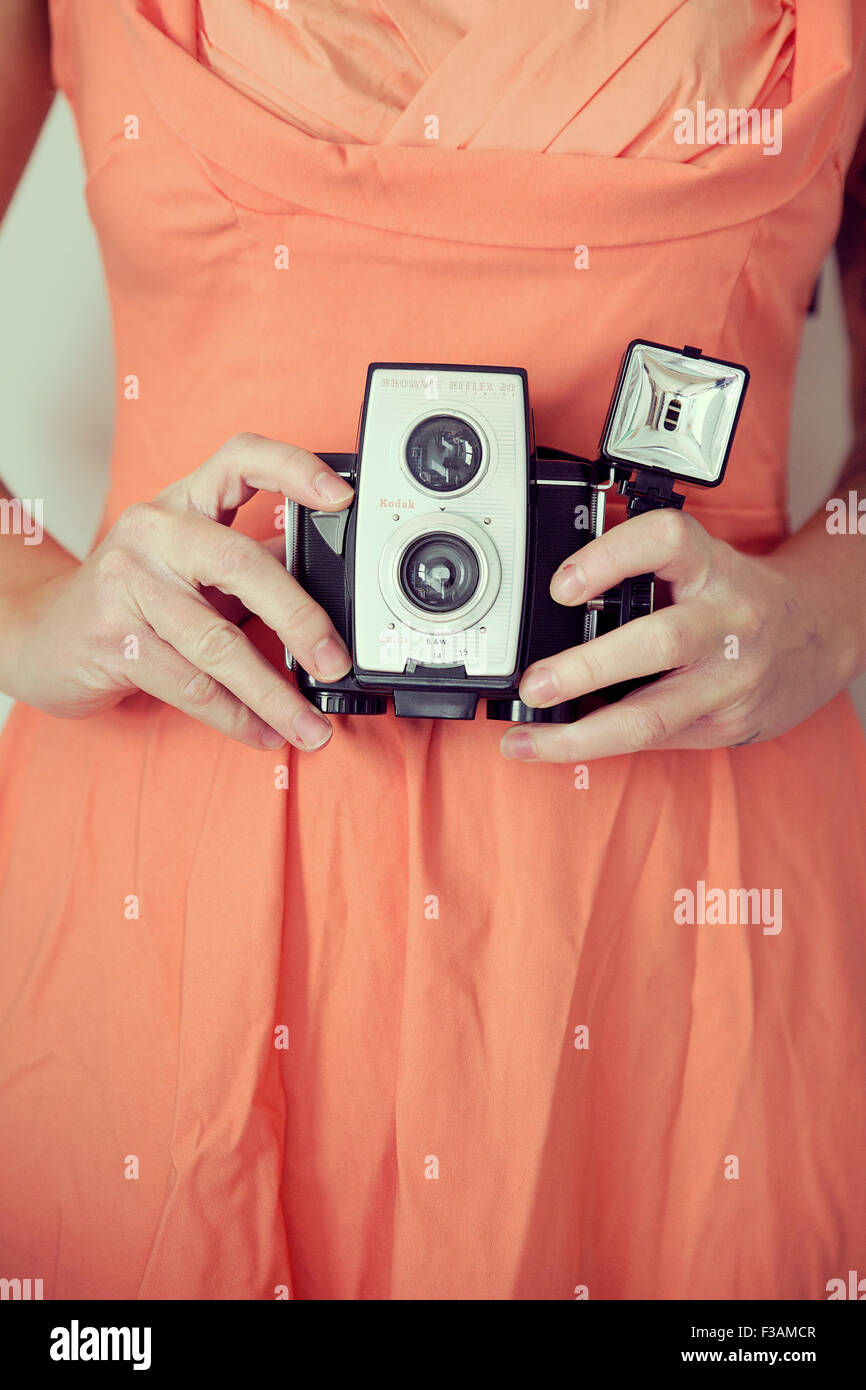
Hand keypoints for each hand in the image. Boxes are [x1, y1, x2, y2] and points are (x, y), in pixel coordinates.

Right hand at [2, 433, 355, 751]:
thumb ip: (254, 566)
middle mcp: (153, 531)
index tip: (341, 498)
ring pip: (218, 644)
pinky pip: (190, 686)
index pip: (241, 459)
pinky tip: (263, 733)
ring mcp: (127, 584)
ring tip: (309, 726)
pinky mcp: (112, 639)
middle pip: (242, 564)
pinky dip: (235, 717)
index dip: (294, 469)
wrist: (41, 635)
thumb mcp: (193, 566)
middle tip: (334, 660)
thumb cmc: (132, 599)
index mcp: (184, 502)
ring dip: (273, 695)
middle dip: (300, 620)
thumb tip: (332, 583)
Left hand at [500, 508, 855, 761]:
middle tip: (534, 684)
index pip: (664, 541)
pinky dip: (603, 744)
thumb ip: (642, 574)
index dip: (609, 557)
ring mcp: (730, 680)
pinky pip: (655, 740)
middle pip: (658, 643)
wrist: (821, 635)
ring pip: (652, 717)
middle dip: (586, 669)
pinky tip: (563, 745)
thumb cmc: (738, 597)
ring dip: (580, 735)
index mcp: (712, 567)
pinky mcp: (727, 725)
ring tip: (528, 738)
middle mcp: (727, 619)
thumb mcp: (701, 564)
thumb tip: (553, 610)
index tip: (561, 584)